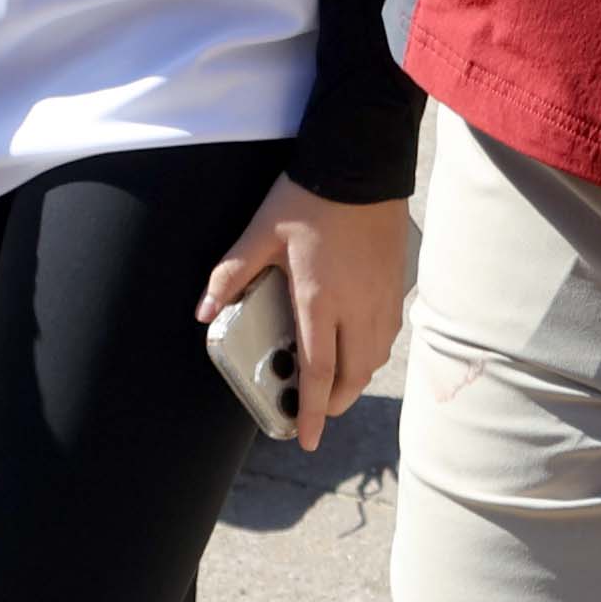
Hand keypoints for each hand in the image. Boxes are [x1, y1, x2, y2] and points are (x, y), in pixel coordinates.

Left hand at [194, 175, 410, 451]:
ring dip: (354, 379)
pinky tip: (356, 343)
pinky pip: (387, 334)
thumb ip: (231, 274)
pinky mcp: (397, 282)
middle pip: (352, 376)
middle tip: (313, 411)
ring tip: (331, 381)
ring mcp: (382, 295)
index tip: (303, 440)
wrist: (363, 160)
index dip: (310, 411)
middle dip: (332, 403)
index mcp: (320, 298)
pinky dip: (371, 352)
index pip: (318, 371)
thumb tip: (203, 313)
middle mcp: (358, 305)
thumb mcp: (261, 232)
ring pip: (374, 358)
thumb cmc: (310, 196)